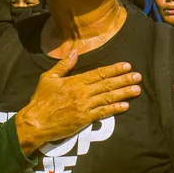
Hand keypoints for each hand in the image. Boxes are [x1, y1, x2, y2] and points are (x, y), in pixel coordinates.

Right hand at [16, 52, 141, 155]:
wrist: (35, 122)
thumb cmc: (40, 100)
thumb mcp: (49, 77)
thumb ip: (64, 65)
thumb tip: (74, 51)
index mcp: (75, 81)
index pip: (99, 73)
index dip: (114, 69)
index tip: (127, 66)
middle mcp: (83, 92)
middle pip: (108, 84)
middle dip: (124, 80)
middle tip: (138, 76)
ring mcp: (85, 106)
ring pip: (108, 98)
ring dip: (124, 93)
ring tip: (137, 90)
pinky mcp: (85, 120)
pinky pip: (103, 113)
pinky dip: (115, 109)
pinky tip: (125, 106)